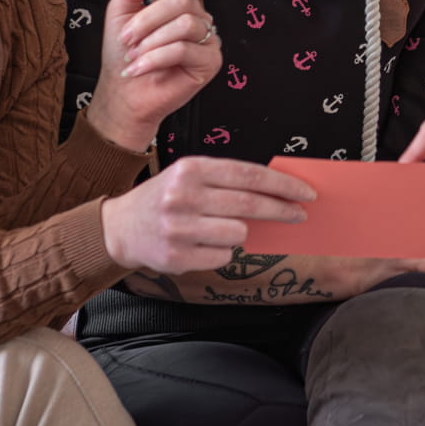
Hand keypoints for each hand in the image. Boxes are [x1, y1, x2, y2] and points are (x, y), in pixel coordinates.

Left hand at [84, 0, 220, 151]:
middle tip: (130, 36)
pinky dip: (156, 58)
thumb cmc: (123, 55)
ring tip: (137, 54)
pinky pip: (184, 48)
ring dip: (151, 41)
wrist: (122, 93)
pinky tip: (143, 66)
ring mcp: (206, 38)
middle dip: (148, 19)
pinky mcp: (209, 60)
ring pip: (184, 23)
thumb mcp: (120, 10)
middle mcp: (196, 15)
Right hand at [102, 156, 314, 273]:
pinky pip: (222, 256)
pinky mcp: (176, 256)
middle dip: (282, 210)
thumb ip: (228, 181)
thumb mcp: (191, 177)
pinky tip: (202, 244)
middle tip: (299, 214)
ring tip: (222, 228)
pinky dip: (222, 251)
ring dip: (242, 233)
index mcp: (190, 169)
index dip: (282, 185)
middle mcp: (182, 196)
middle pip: (249, 204)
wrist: (119, 227)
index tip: (305, 192)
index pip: (249, 175)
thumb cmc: (165, 199)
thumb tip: (279, 191)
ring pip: (238, 234)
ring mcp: (178, 228)